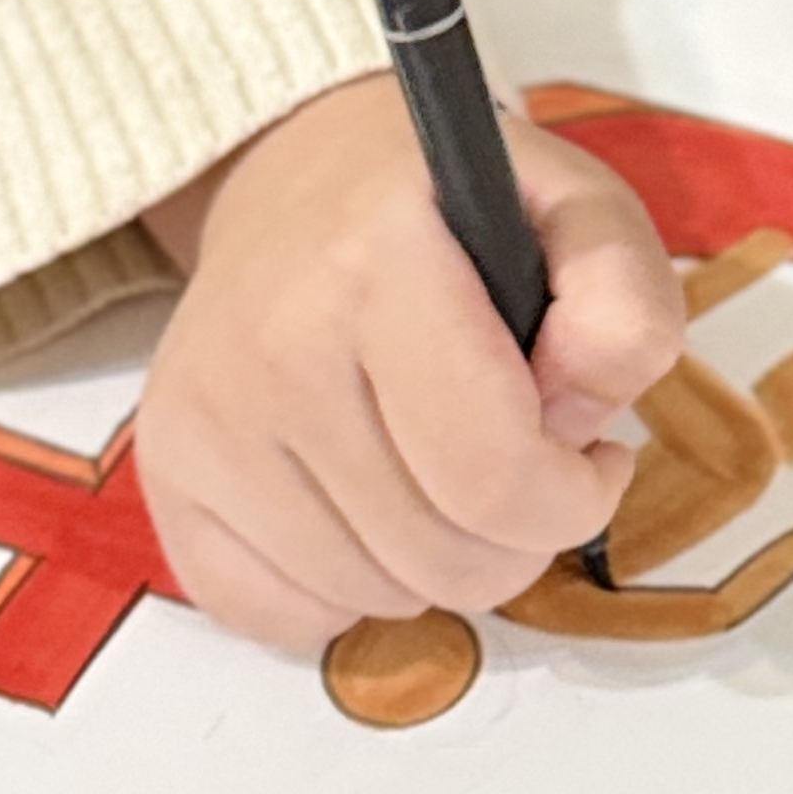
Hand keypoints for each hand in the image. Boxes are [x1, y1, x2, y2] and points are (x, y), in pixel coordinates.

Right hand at [135, 73, 687, 653]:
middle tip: (527, 466)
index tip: (591, 458)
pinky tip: (373, 508)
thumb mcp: (577, 206)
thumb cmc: (449, 205)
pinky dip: (348, 591)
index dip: (575, 499)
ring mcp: (202, 418)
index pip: (493, 476)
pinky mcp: (167, 473)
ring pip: (368, 597)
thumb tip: (581, 426)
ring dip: (438, 562)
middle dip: (518, 538)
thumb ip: (625, 303)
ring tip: (448, 471)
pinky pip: (277, 616)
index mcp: (374, 264)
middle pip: (438, 556)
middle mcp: (268, 346)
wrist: (296, 177)